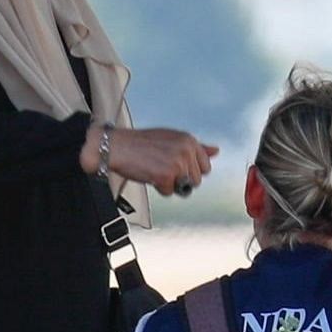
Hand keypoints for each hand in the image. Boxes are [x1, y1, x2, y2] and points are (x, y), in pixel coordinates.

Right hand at [82, 123, 217, 195]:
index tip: (175, 166)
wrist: (115, 146)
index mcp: (189, 140)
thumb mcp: (171, 139)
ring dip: (170, 183)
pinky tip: (149, 174)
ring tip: (155, 169)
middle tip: (162, 167)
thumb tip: (216, 151)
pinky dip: (159, 188)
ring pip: (184, 187)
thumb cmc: (140, 143)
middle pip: (196, 180)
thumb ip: (196, 147)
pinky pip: (170, 192)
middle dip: (180, 178)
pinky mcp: (166, 176)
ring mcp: (177, 164)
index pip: (205, 166)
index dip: (189, 170)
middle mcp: (186, 150)